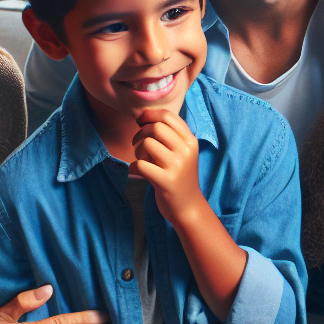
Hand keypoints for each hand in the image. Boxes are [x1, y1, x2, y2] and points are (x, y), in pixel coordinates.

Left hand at [129, 108, 247, 320]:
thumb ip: (168, 135)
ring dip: (137, 151)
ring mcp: (177, 166)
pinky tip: (138, 173)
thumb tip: (142, 116)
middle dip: (141, 134)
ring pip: (147, 144)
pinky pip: (140, 164)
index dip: (150, 115)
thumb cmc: (179, 177)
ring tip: (142, 160)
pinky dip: (133, 167)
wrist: (188, 208)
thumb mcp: (181, 153)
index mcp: (190, 141)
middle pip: (156, 128)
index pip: (168, 116)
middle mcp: (186, 151)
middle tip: (139, 146)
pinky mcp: (165, 181)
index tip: (141, 121)